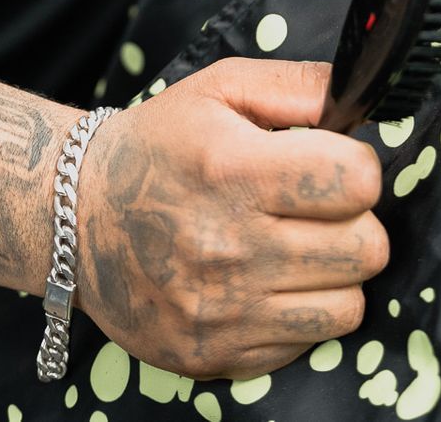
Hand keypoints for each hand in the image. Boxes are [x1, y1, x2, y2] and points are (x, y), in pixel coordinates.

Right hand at [73, 58, 388, 378]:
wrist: (74, 217)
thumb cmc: (157, 147)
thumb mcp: (220, 89)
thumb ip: (301, 85)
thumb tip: (363, 103)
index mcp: (232, 170)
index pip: (358, 181)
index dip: (357, 168)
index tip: (332, 167)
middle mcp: (227, 246)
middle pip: (366, 248)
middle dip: (354, 222)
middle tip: (318, 211)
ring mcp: (221, 310)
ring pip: (349, 306)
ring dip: (335, 275)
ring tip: (298, 250)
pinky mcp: (214, 355)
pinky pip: (307, 342)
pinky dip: (300, 314)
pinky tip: (267, 284)